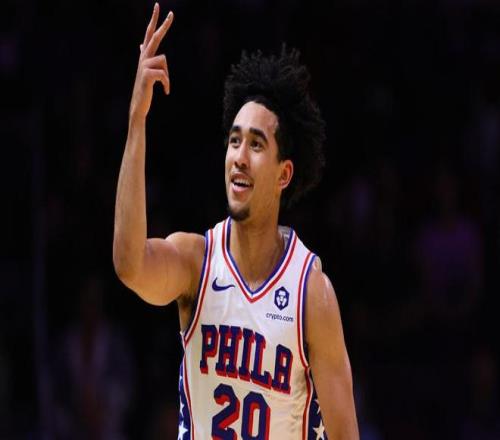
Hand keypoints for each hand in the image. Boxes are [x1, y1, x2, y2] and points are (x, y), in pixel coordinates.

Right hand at [130, 3, 173, 119]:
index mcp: (145, 55)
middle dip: (163, 25)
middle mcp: (143, 57)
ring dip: (167, 76)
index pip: (149, 33)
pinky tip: (165, 91)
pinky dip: (167, 84)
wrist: (139, 103)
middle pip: (155, 37)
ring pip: (164, 61)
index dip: (154, 20)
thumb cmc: (144, 86)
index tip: (158, 5)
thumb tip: (141, 44)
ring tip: (164, 86)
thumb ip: (143, 55)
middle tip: (172, 13)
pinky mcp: (148, 75)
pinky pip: (164, 75)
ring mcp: (144, 65)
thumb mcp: (145, 69)